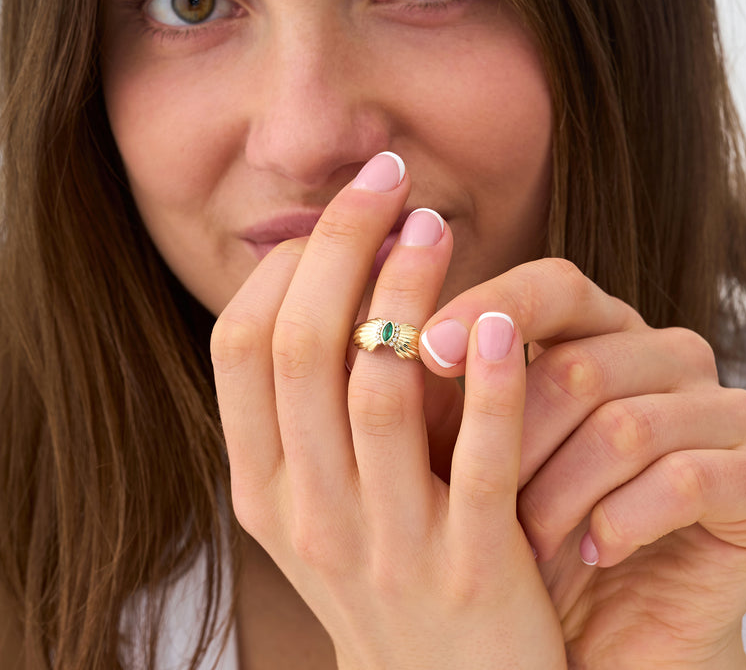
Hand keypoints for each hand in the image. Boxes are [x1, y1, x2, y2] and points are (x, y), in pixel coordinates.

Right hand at [211, 154, 565, 668]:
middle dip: (342, 244)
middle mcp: (306, 510)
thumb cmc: (387, 563)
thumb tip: (323, 274)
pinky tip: (502, 321)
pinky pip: (475, 457)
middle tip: (388, 179)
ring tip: (436, 224)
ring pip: (379, 388)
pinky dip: (488, 382)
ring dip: (406, 291)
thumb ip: (310, 407)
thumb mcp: (321, 494)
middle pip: (303, 346)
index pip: (242, 346)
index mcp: (261, 484)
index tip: (341, 214)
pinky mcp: (468, 566)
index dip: (286, 264)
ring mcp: (382, 542)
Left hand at [419, 260, 745, 668]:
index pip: (553, 286)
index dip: (489, 308)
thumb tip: (392, 321)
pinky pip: (685, 479)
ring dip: (561, 496)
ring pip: (624, 426)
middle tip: (483, 502)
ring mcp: (726, 411)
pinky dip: (623, 522)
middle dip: (515, 445)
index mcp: (605, 331)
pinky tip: (595, 551)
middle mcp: (670, 357)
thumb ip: (449, 386)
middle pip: (580, 365)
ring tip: (530, 542)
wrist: (603, 631)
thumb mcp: (480, 451)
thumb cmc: (531, 528)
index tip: (427, 350)